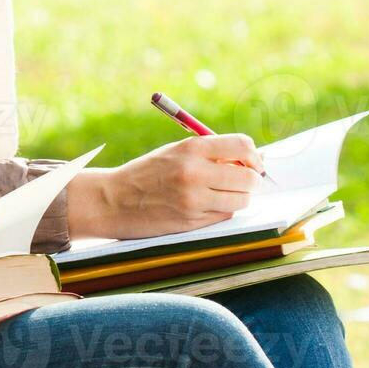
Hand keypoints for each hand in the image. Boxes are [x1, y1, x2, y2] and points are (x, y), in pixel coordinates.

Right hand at [66, 134, 262, 240]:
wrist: (114, 200)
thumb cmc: (147, 173)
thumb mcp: (175, 152)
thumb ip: (210, 153)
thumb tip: (253, 160)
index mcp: (191, 148)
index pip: (242, 146)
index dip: (254, 156)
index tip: (252, 162)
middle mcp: (195, 173)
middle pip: (249, 178)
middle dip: (252, 180)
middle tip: (244, 181)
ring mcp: (194, 199)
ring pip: (241, 200)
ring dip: (239, 198)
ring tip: (222, 193)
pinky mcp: (193, 221)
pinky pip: (225, 215)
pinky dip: (222, 210)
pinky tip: (205, 205)